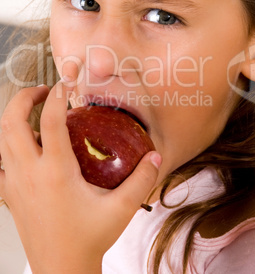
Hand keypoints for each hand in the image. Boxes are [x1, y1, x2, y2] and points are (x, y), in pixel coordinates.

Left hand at [0, 81, 160, 273]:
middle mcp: (29, 174)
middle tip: (44, 91)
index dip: (58, 96)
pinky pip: (0, 161)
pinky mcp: (9, 195)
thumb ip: (141, 180)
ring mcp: (14, 184)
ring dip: (14, 118)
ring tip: (35, 112)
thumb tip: (156, 157)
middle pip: (12, 122)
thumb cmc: (89, 240)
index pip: (52, 121)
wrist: (61, 270)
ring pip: (1, 139)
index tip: (67, 84)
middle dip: (24, 98)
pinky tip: (26, 146)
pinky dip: (8, 145)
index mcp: (56, 173)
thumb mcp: (121, 209)